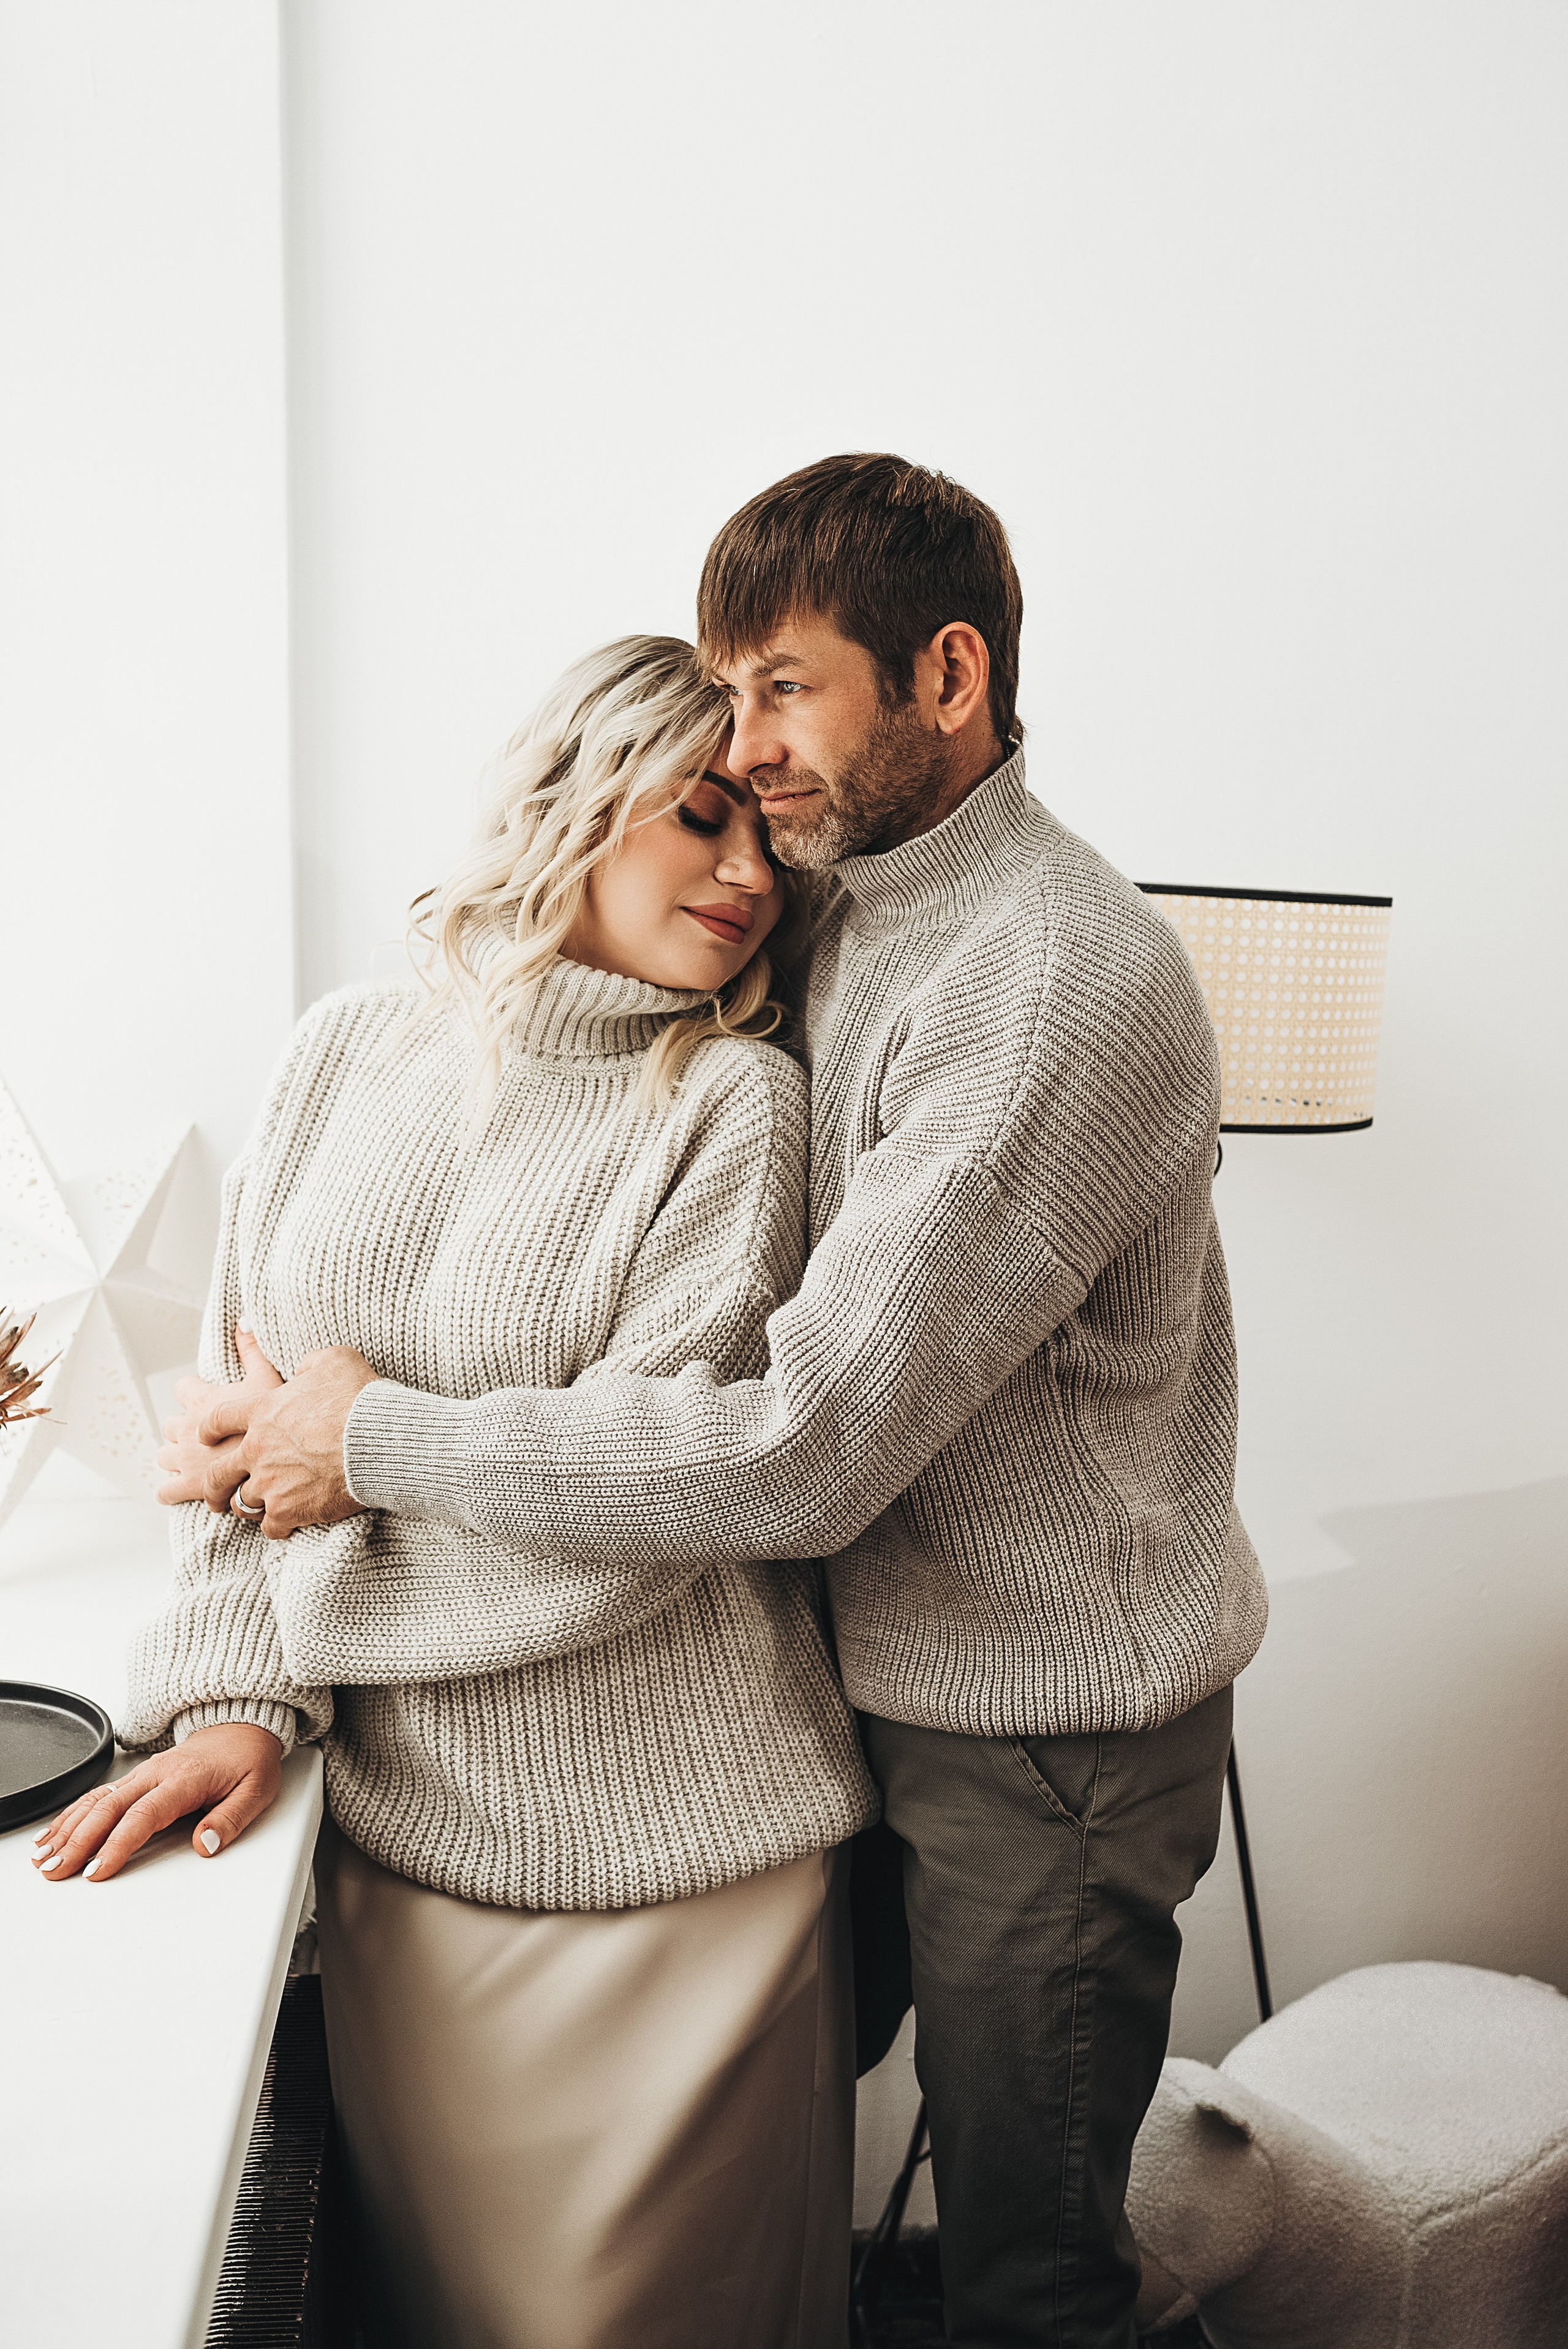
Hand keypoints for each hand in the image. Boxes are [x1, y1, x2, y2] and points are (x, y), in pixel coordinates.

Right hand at [29, 1723, 283, 1883]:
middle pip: (109, 1808)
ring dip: (68, 1828)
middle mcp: (157, 1773)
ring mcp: (143, 1773)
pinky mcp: (136, 1777)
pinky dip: (72, 1814)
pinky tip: (55, 1833)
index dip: (118, 1844)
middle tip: (57, 1870)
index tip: (98, 1869)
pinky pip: (98, 1795)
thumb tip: (205, 1844)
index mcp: (184, 1779)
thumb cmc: (248, 1760)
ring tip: (45, 1857)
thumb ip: (230, 1819)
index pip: (144, 1814)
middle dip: (78, 1841)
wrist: (242, 1726)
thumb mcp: (256, 1790)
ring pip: (97, 1800)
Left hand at [156, 1324, 282, 1505]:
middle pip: (168, 1425)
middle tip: (204, 1436)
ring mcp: (187, 1461)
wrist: (292, 1461)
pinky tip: (183, 1492)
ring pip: (164, 1458)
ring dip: (176, 1460)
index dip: (193, 1393)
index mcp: (204, 1400)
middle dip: (181, 1430)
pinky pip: (167, 1492)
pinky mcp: (193, 1490)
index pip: (182, 1388)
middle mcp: (187, 1430)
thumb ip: (253, 1350)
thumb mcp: (270, 1377)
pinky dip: (172, 1492)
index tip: (207, 1399)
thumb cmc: (280, 1418)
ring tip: (194, 1465)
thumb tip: (243, 1322)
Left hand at [200, 1344, 379, 1537]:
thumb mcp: (333, 1361)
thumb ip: (310, 1364)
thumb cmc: (357, 1398)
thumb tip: (305, 1370)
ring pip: (242, 1502)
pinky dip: (275, 1527)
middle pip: (217, 1474)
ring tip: (254, 1510)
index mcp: (262, 1411)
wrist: (376, 1440)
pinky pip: (270, 1527)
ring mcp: (269, 1482)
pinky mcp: (287, 1510)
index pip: (218, 1419)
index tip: (204, 1436)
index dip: (208, 1428)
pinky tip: (283, 1526)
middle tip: (215, 1494)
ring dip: (248, 1505)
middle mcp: (256, 1449)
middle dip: (213, 1487)